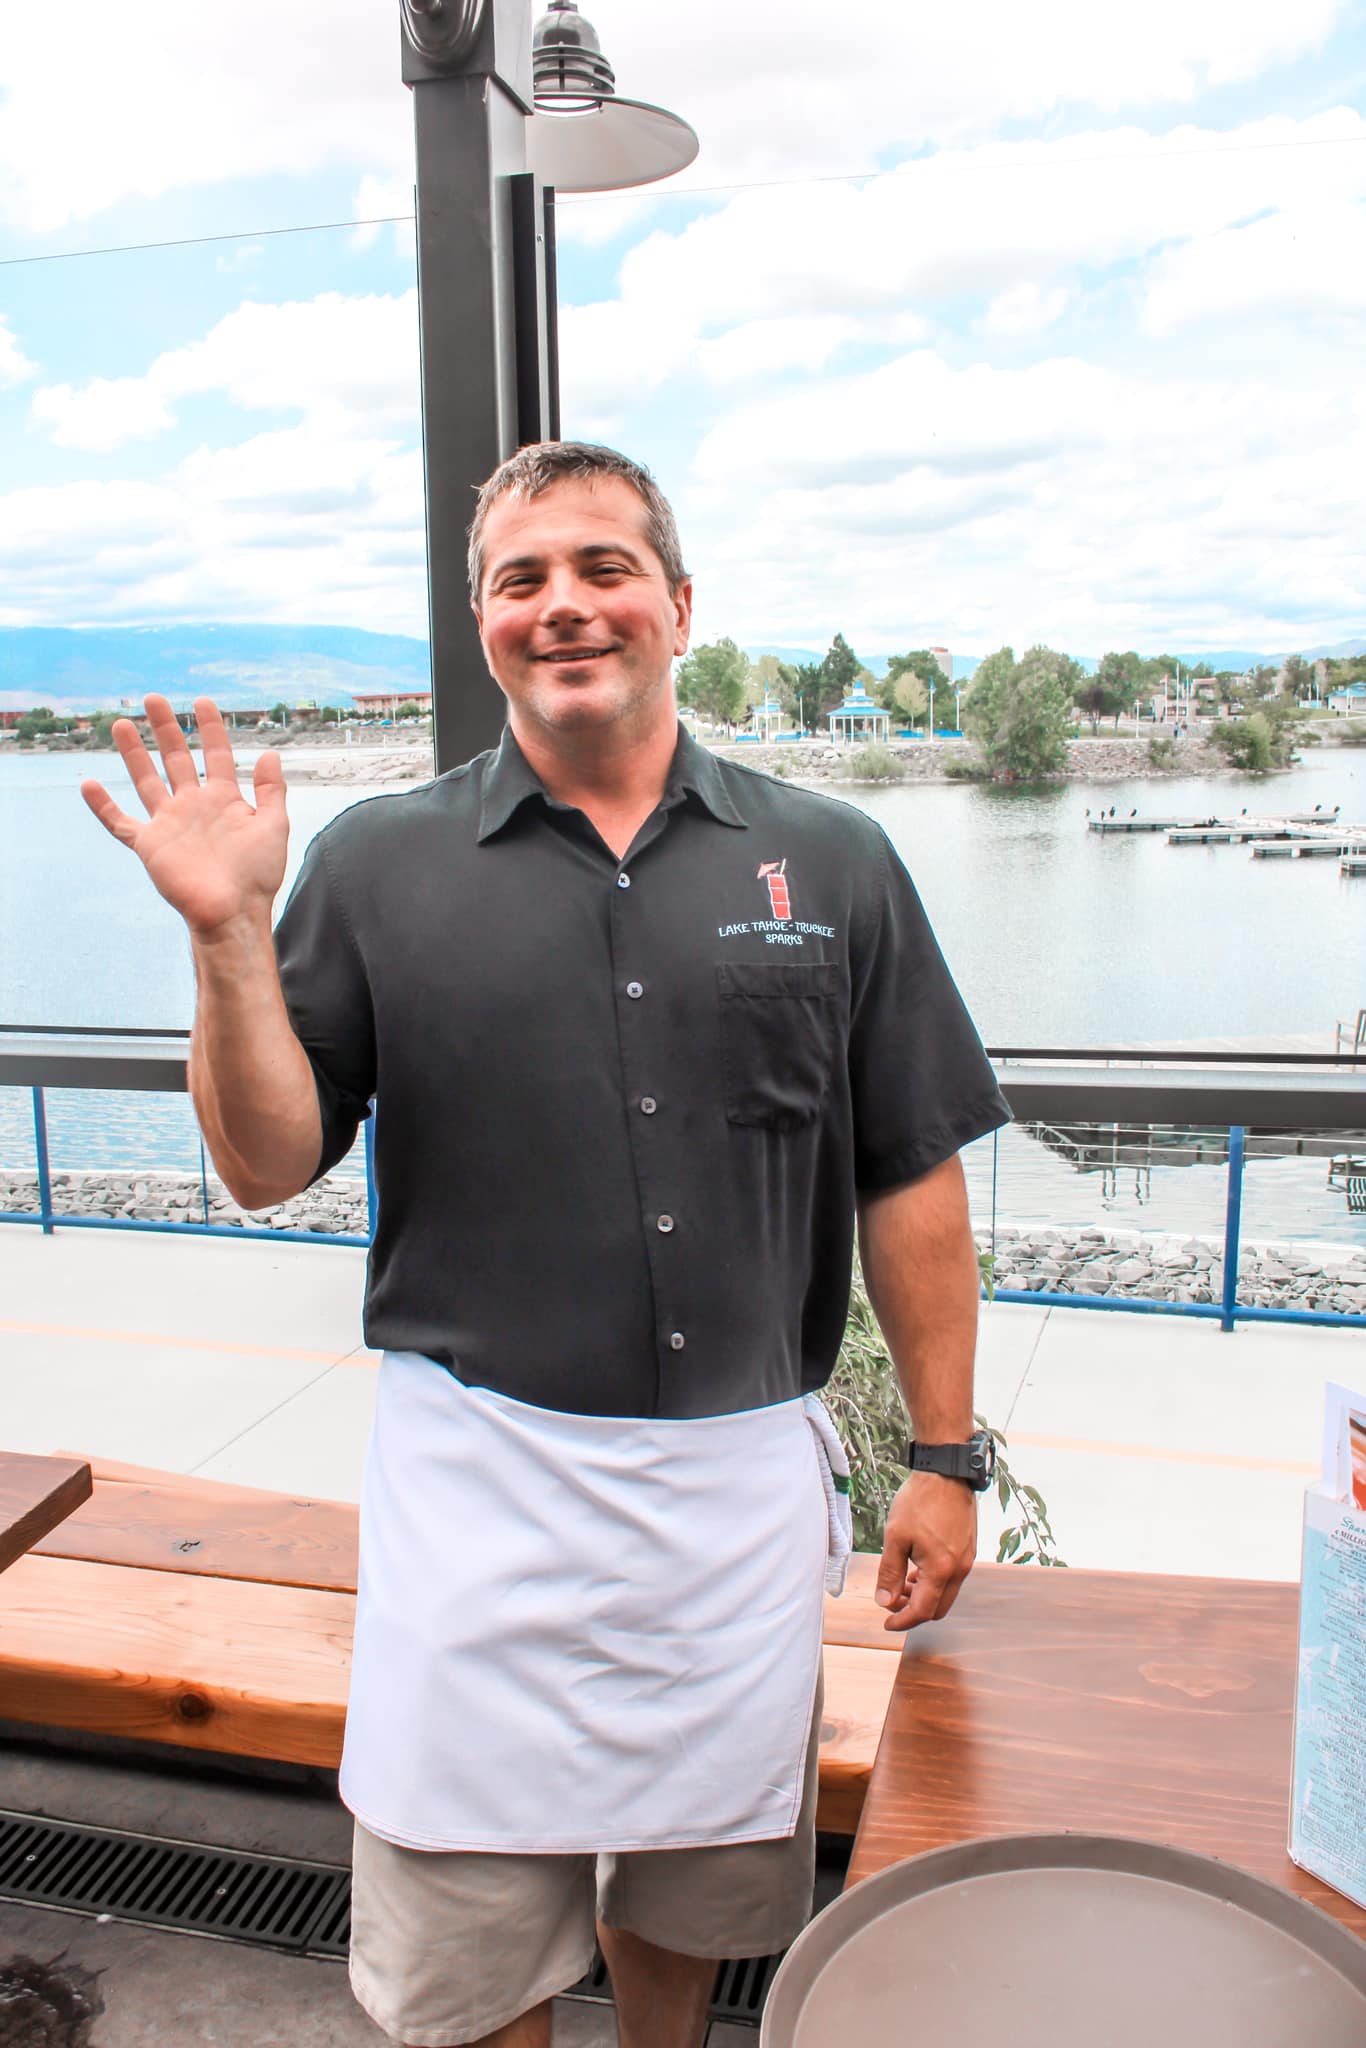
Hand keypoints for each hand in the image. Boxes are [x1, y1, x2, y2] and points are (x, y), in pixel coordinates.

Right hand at [81, 695, 288, 938]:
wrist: (232, 911)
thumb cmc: (257, 875)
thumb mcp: (274, 826)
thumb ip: (271, 790)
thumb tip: (270, 753)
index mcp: (224, 799)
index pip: (215, 754)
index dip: (210, 728)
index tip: (202, 702)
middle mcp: (193, 806)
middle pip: (176, 759)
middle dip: (166, 728)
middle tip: (153, 699)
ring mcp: (169, 823)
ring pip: (146, 780)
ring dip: (134, 753)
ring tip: (123, 724)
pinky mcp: (149, 845)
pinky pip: (120, 823)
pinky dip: (103, 806)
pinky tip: (88, 785)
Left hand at [875, 1471, 975, 1631]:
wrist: (947, 1473)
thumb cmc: (920, 1501)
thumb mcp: (896, 1537)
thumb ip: (890, 1572)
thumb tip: (884, 1601)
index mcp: (941, 1570)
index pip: (922, 1611)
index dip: (902, 1621)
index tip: (887, 1624)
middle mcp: (959, 1570)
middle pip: (938, 1609)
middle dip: (913, 1611)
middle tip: (892, 1600)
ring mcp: (967, 1560)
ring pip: (946, 1594)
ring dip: (924, 1596)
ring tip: (902, 1581)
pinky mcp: (969, 1549)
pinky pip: (952, 1578)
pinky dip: (934, 1582)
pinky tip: (918, 1568)